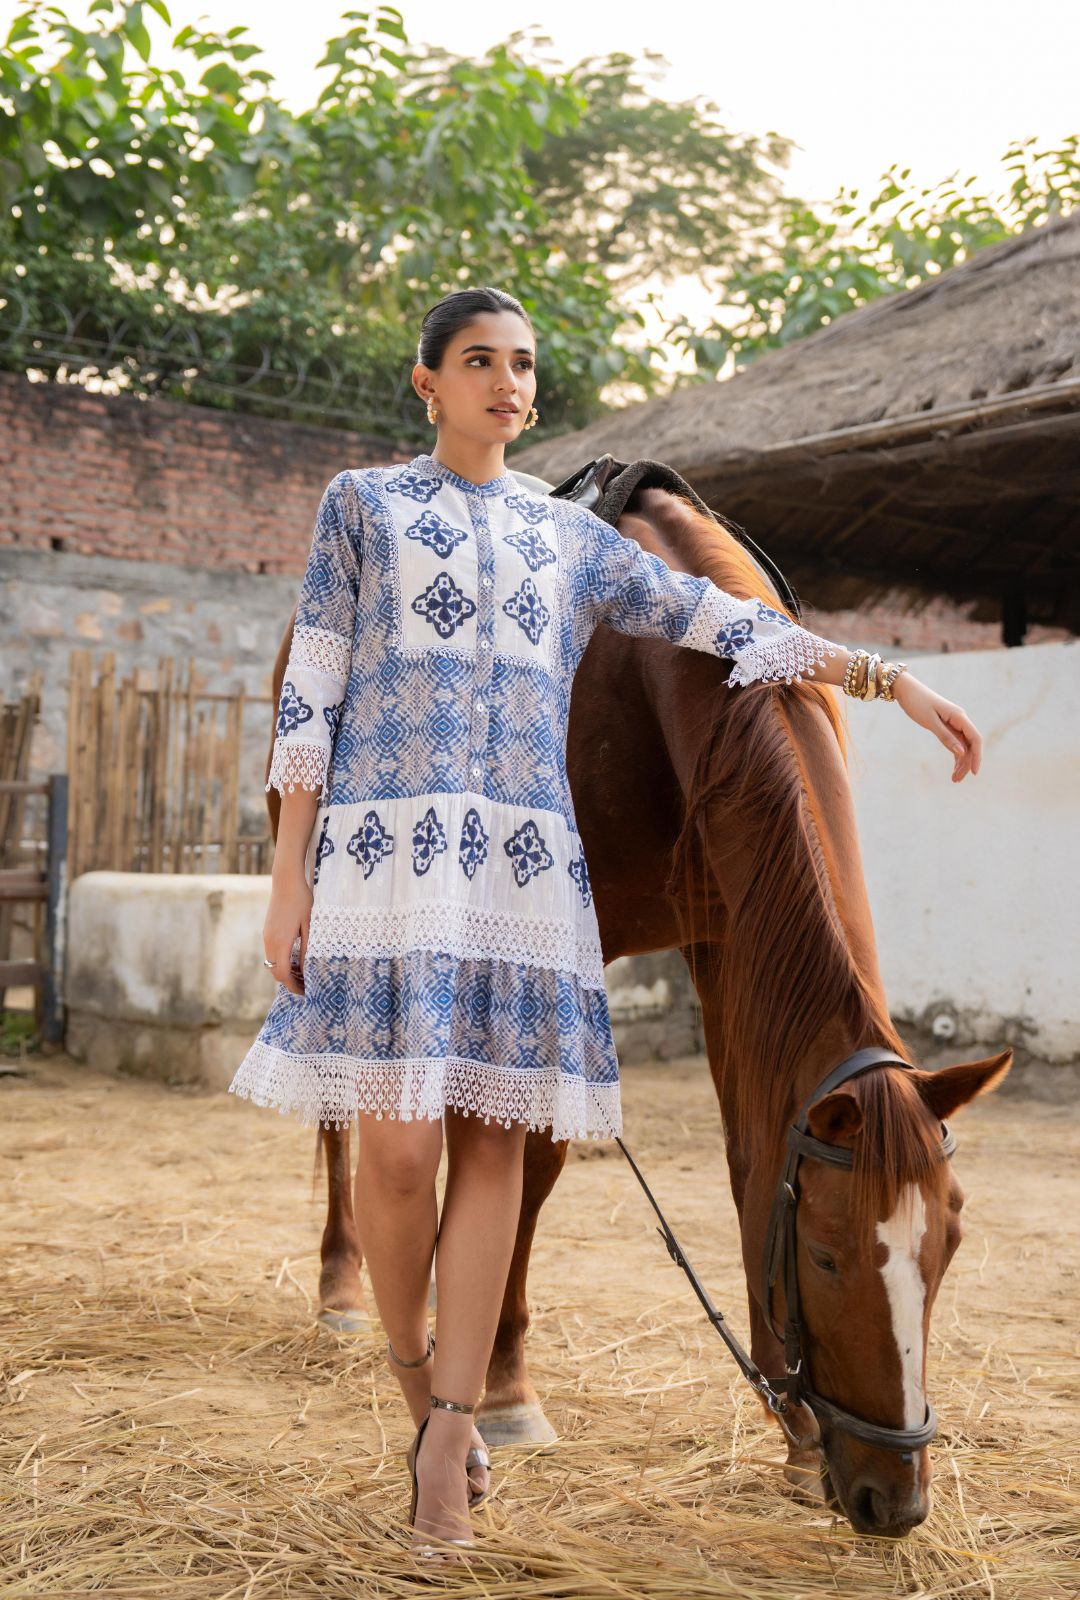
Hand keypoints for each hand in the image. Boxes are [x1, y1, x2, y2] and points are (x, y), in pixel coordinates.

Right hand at [264, 872, 312, 994]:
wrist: (286, 881)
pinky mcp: (267, 931)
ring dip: (285, 972)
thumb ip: (307, 949)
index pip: (283, 974)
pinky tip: (295, 958)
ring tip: (302, 973)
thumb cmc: (302, 901)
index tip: (306, 991)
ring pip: (272, 963)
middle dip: (289, 982)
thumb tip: (307, 970)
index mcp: (281, 942)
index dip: (294, 986)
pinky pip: (271, 953)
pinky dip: (281, 961)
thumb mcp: (310, 926)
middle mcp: (270, 941)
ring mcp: (266, 936)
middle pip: (275, 972)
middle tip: (306, 985)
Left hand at [892, 671, 981, 781]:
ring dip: (961, 762)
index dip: (977, 756)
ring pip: (963, 746)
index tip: (974, 772)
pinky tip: (953, 768)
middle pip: (970, 745)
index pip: (975, 738)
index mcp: (959, 716)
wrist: (906, 689)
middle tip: (956, 780)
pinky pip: (956, 743)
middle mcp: (960, 719)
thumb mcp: (929, 721)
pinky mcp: (946, 726)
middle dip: (966, 763)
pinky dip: (955, 755)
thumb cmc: (916, 702)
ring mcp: (954, 723)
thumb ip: (945, 736)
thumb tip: (961, 752)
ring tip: (954, 779)